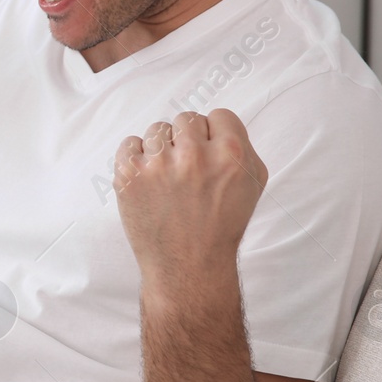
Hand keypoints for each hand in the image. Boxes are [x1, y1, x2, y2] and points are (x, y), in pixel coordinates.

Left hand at [113, 109, 267, 276]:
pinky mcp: (130, 175)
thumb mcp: (252, 184)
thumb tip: (220, 125)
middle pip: (187, 119)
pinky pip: (129, 143)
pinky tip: (147, 179)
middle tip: (189, 171)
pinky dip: (136, 158)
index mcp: (231, 154)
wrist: (188, 266)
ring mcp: (159, 164)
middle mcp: (195, 155)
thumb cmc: (222, 226)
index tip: (210, 156)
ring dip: (162, 149)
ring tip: (168, 179)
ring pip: (158, 130)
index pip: (219, 116)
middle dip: (188, 141)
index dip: (215, 136)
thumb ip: (242, 146)